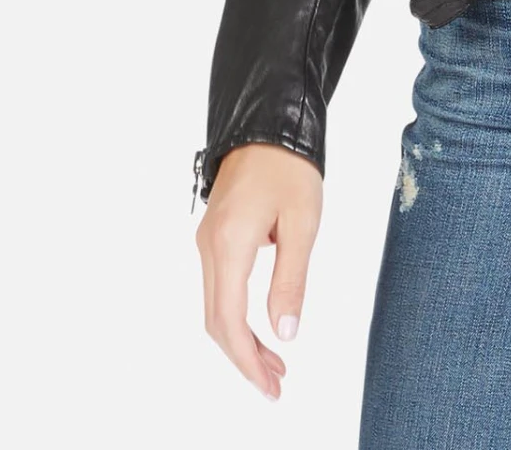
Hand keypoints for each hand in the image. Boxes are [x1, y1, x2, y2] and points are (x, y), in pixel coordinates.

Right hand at [195, 143, 322, 399]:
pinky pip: (219, 287)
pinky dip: (237, 315)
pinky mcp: (215, 235)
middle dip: (244, 358)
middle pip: (216, 320)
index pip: (229, 321)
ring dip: (241, 339)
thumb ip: (291, 279)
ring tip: (275, 364)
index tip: (270, 387)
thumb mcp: (302, 223)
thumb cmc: (290, 167)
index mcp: (229, 245)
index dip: (247, 360)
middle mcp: (209, 247)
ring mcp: (207, 241)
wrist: (270, 122)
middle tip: (276, 384)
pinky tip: (261, 326)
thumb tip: (285, 333)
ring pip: (215, 306)